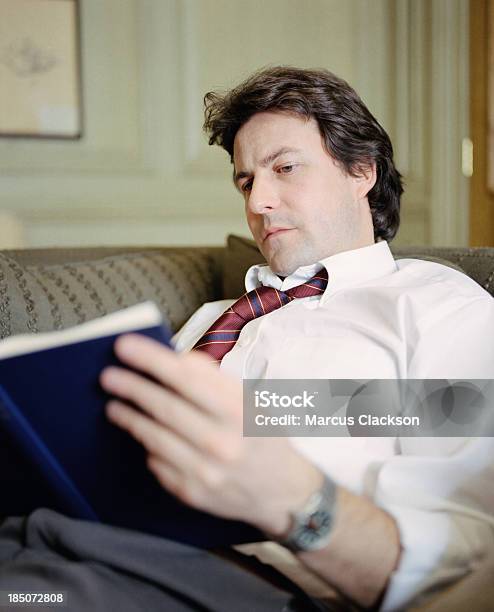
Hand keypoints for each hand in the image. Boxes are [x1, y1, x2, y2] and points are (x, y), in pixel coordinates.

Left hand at [99, 333, 321, 534]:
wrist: (285, 493)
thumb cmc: (265, 437)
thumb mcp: (250, 402)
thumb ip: (214, 382)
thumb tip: (176, 360)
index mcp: (239, 412)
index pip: (187, 378)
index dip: (152, 360)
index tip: (125, 346)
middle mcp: (222, 442)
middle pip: (165, 407)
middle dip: (132, 387)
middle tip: (109, 375)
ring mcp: (205, 472)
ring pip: (154, 437)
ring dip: (129, 416)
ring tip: (114, 403)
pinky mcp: (192, 493)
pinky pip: (158, 463)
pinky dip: (147, 445)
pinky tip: (141, 432)